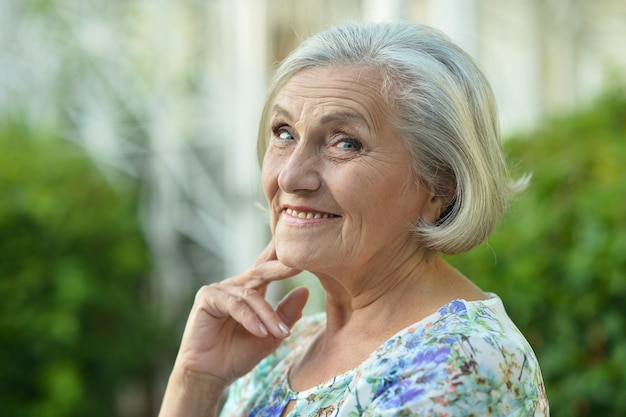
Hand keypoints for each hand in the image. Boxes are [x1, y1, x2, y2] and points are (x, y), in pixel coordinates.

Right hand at [160, 240, 308, 415]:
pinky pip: (234, 305)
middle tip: (299, 267)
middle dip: (280, 269)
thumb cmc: (239, 354)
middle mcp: (235, 286)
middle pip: (261, 272)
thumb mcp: (270, 334)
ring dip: (267, 316)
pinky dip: (249, 319)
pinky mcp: (207, 298)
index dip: (284, 263)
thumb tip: (305, 290)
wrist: (211, 375)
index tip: (307, 258)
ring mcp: (219, 290)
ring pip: (250, 296)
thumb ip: (286, 313)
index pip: (269, 270)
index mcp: (250, 289)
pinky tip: (260, 332)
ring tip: (280, 333)